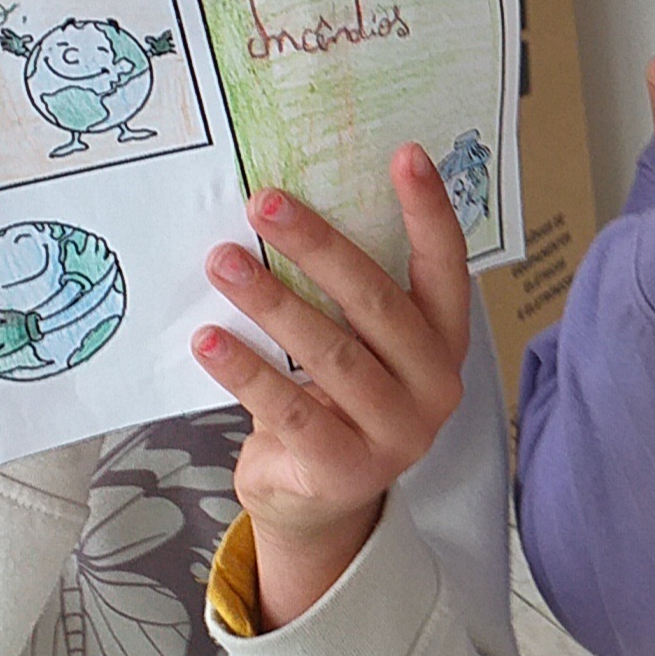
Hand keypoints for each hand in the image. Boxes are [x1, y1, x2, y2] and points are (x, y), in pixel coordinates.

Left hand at [193, 143, 469, 630]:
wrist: (319, 503)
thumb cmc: (335, 400)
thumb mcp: (359, 346)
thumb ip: (347, 296)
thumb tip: (287, 208)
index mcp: (445, 341)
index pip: (445, 266)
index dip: (429, 210)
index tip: (404, 152)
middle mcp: (435, 384)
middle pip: (378, 304)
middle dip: (318, 247)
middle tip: (263, 202)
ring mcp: (396, 433)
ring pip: (332, 355)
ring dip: (272, 302)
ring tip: (221, 261)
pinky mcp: (345, 470)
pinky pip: (290, 411)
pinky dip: (245, 372)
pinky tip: (208, 339)